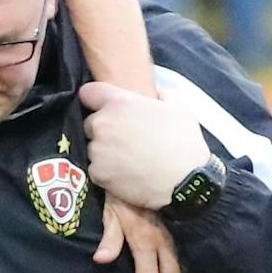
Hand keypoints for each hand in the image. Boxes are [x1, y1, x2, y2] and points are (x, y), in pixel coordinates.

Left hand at [79, 81, 211, 210]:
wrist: (183, 180)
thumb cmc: (184, 141)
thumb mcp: (178, 106)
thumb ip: (159, 95)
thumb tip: (155, 94)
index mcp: (120, 103)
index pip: (88, 92)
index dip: (94, 99)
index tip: (102, 106)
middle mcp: (103, 124)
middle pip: (90, 122)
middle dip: (102, 128)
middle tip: (123, 137)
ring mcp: (97, 150)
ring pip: (91, 146)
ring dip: (103, 150)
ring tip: (126, 157)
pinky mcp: (97, 173)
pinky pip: (95, 168)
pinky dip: (105, 170)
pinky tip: (124, 172)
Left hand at [94, 196, 184, 272]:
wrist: (151, 160)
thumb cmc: (125, 187)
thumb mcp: (112, 210)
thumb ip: (109, 237)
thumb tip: (101, 260)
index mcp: (145, 241)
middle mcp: (166, 240)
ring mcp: (179, 233)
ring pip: (187, 269)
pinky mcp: (186, 226)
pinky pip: (192, 255)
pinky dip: (190, 271)